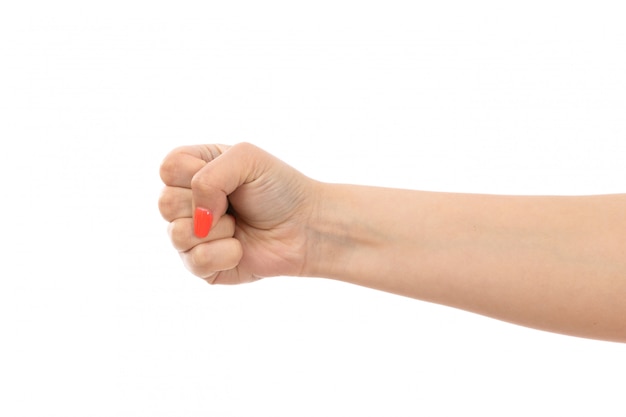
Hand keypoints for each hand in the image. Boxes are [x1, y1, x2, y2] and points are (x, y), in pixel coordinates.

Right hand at [159, 143, 316, 283]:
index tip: (229, 178)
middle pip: (165, 203)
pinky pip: (194, 262)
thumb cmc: (279, 189)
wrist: (306, 227)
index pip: (168, 168)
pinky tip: (240, 248)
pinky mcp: (203, 266)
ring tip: (238, 226)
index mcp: (194, 170)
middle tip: (235, 205)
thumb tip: (198, 219)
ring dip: (217, 230)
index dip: (195, 174)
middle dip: (207, 204)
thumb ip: (209, 175)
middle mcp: (188, 203)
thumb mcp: (246, 158)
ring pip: (176, 235)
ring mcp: (193, 236)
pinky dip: (224, 254)